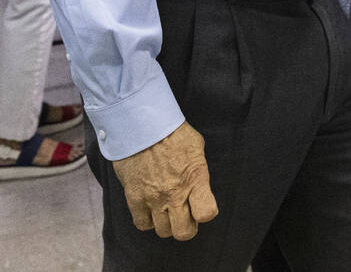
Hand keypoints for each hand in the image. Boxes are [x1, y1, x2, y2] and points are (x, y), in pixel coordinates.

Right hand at [112, 122, 217, 240]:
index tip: (203, 206)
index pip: (206, 213)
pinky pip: (142, 224)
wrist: (141, 126)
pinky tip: (152, 208)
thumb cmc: (172, 133)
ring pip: (163, 231)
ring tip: (168, 209)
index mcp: (195, 178)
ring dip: (167, 223)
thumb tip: (199, 185)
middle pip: (184, 232)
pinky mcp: (134, 199)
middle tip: (186, 214)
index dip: (206, 213)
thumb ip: (199, 171)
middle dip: (187, 226)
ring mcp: (153, 198)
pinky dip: (148, 221)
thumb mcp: (197, 148)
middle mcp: (175, 193)